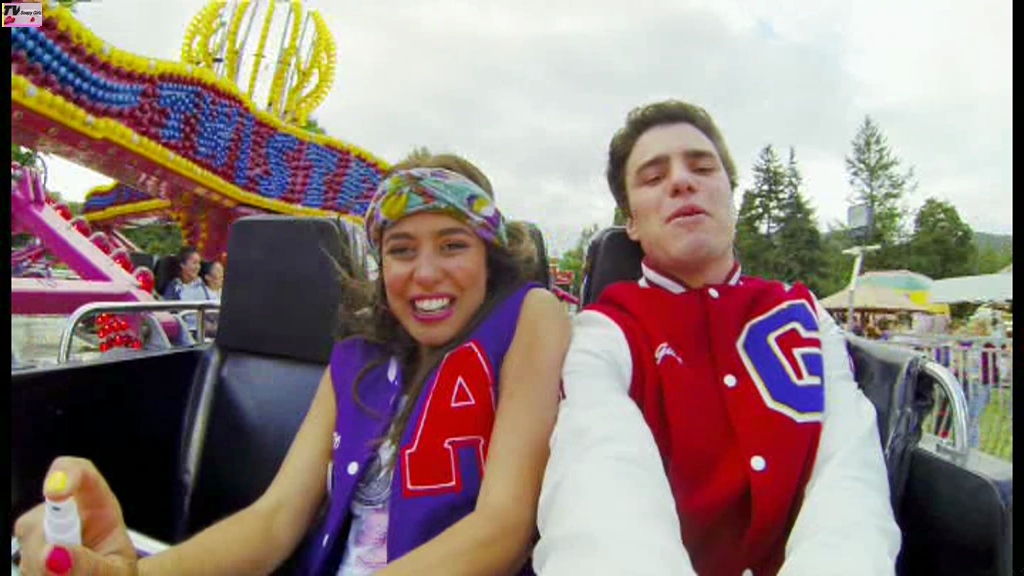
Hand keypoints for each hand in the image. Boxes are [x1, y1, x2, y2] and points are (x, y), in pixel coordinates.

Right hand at [14, 457, 137, 574]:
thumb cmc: (116, 572)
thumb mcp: (116, 572)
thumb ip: (91, 565)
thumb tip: (54, 554)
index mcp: (98, 506)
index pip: (81, 472)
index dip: (65, 474)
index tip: (56, 493)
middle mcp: (67, 514)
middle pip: (40, 516)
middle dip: (47, 547)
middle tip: (70, 571)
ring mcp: (44, 532)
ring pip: (27, 544)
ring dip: (42, 569)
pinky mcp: (29, 551)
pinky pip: (22, 563)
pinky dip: (36, 575)